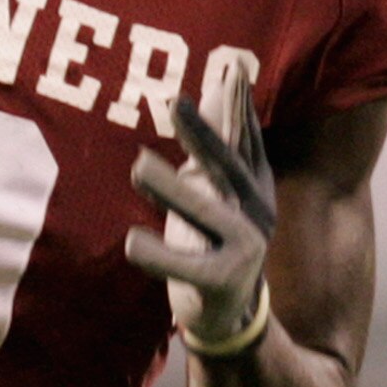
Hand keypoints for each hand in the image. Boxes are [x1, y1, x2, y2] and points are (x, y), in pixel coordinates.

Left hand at [125, 61, 276, 353]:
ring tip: (139, 165)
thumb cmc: (217, 248)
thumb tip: (211, 101)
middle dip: (204, 135)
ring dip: (172, 189)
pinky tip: (131, 241)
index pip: (247, 143)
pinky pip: (186, 267)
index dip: (241, 108)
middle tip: (176, 102)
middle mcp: (255, 215)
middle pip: (228, 169)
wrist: (237, 317)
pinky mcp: (222, 281)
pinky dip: (158, 255)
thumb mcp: (222, 201)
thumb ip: (218, 160)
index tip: (231, 70)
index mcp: (255, 192)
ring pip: (206, 214)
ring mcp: (243, 249)